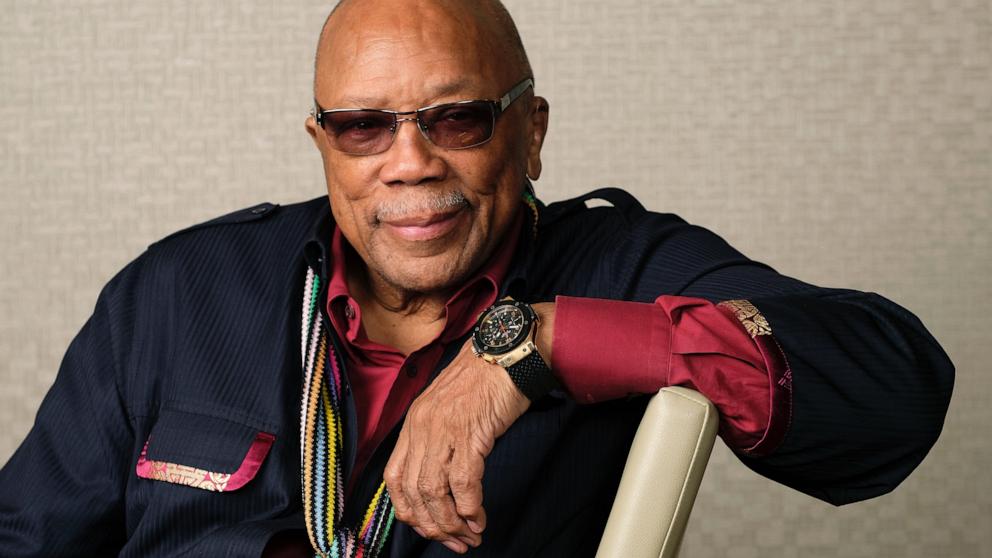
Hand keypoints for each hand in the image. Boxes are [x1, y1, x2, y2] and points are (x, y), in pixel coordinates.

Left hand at [383, 340, 529, 553]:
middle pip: (412, 491)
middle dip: (432, 525)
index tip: (428, 526)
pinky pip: (462, 482)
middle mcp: (421, 427)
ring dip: (451, 522)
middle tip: (454, 541)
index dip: (407, 510)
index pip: (393, 478)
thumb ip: (439, 436)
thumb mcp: (449, 407)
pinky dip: (469, 507)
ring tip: (469, 535)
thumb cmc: (485, 379)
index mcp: (414, 422)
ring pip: (434, 492)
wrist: (508, 352)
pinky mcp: (470, 432)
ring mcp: (443, 429)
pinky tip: (478, 518)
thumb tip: (442, 478)